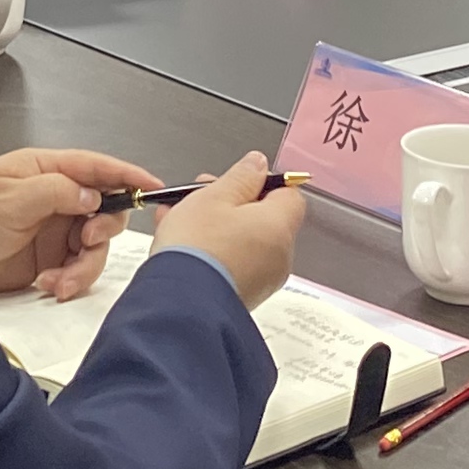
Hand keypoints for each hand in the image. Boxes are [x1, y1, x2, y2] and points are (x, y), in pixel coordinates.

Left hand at [0, 146, 157, 299]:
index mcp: (44, 170)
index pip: (95, 167)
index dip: (126, 175)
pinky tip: (50, 285)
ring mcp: (52, 230)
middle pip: (103, 209)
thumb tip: (91, 193)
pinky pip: (77, 269)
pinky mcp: (48, 259)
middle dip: (103, 228)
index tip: (151, 185)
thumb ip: (55, 191)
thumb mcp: (10, 198)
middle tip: (86, 240)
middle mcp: (54, 198)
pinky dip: (71, 280)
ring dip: (84, 266)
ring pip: (93, 246)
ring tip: (61, 280)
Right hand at [152, 149, 305, 309]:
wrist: (180, 304)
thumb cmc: (197, 250)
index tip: (239, 179)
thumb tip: (258, 164)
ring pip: (244, 243)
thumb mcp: (214, 196)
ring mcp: (262, 281)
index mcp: (279, 226)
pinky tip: (184, 246)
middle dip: (232, 204)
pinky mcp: (243, 297)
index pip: (289, 194)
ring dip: (218, 229)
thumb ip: (241, 176)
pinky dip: (214, 253)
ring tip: (180, 221)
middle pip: (263, 219)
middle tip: (201, 197)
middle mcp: (279, 256)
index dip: (262, 183)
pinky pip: (233, 265)